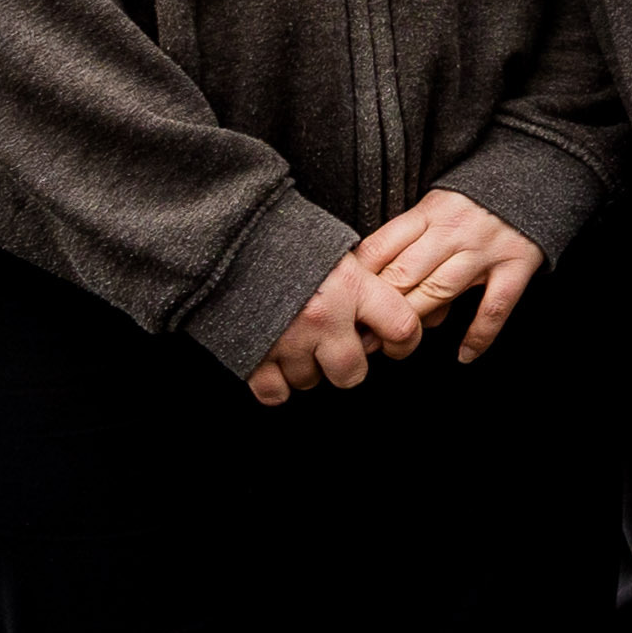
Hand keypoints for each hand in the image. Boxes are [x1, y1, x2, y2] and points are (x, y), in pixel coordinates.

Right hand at [244, 251, 427, 405]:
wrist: (228, 240)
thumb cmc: (285, 239)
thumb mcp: (337, 251)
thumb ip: (361, 283)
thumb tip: (381, 311)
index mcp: (351, 286)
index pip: (401, 326)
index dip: (404, 342)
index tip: (396, 343)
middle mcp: (323, 318)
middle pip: (352, 373)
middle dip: (348, 366)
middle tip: (338, 348)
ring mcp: (287, 340)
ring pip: (310, 381)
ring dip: (308, 368)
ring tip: (299, 342)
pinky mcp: (253, 356)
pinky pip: (274, 393)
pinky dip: (277, 385)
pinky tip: (276, 364)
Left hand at [350, 188, 545, 363]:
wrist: (538, 173)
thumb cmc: (479, 198)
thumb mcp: (438, 206)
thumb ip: (412, 241)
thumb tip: (378, 289)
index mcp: (430, 211)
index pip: (380, 248)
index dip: (357, 282)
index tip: (345, 306)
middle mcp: (455, 229)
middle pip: (404, 274)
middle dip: (379, 310)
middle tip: (361, 337)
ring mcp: (487, 248)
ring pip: (440, 291)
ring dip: (415, 324)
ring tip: (397, 348)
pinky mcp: (518, 263)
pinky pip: (495, 306)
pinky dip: (479, 334)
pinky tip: (464, 354)